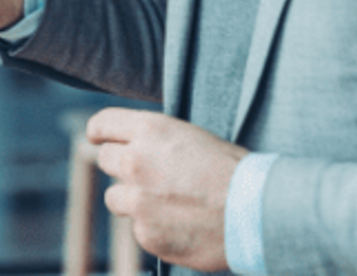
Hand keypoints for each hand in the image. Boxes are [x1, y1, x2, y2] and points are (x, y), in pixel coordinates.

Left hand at [88, 108, 246, 271]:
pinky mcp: (145, 233)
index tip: (98, 138)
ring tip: (169, 204)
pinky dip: (154, 228)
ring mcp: (137, 200)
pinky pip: (138, 228)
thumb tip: (128, 144)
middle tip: (147, 176)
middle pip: (106, 159)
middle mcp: (135, 161)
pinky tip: (182, 226)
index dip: (99, 132)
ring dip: (133, 200)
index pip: (103, 124)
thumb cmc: (232, 171)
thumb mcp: (190, 137)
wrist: (257, 213)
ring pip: (115, 198)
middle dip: (121, 167)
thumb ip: (154, 140)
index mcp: (149, 130)